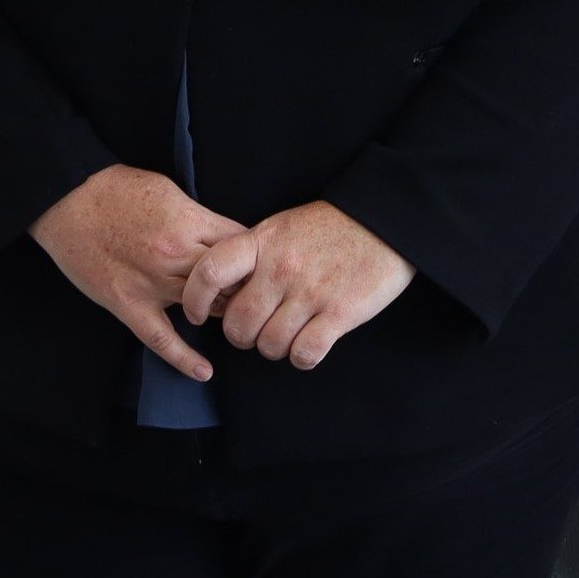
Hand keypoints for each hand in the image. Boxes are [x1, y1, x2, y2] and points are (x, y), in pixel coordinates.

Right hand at [30, 166, 243, 382]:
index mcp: (188, 222)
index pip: (240, 246)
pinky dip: (184, 358)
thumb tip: (223, 237)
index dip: (252, 255)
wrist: (68, 199)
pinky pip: (161, 339)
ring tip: (234, 315)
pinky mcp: (128, 304)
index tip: (256, 261)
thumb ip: (198, 216)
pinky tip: (205, 371)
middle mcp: (176, 255)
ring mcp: (151, 283)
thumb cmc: (117, 188)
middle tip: (252, 290)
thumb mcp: (169, 189)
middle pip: (228, 279)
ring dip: (220, 310)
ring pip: (204, 307)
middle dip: (242, 284)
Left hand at [180, 201, 415, 370]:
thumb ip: (254, 255)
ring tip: (287, 335)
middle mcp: (281, 268)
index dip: (194, 299)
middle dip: (242, 336)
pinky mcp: (340, 313)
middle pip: (238, 324)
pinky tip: (309, 344)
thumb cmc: (330, 227)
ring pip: (269, 345)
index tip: (197, 314)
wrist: (384, 220)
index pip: (210, 272)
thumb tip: (226, 291)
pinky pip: (304, 354)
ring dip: (274, 348)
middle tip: (254, 330)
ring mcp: (310, 292)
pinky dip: (302, 357)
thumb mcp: (282, 227)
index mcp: (262, 242)